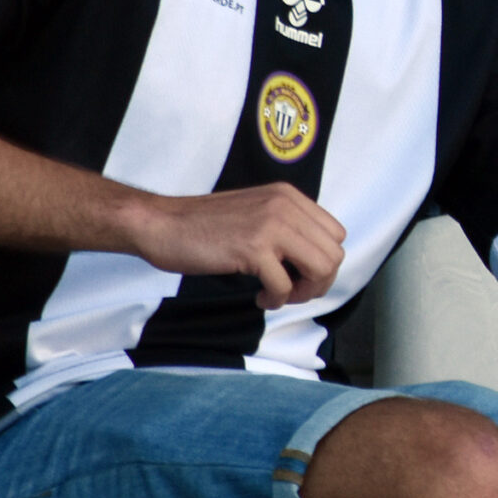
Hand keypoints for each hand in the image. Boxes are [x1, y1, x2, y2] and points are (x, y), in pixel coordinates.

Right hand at [123, 182, 345, 308]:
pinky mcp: (253, 249)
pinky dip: (275, 300)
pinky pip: (284, 286)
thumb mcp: (257, 211)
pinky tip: (258, 298)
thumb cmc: (203, 225)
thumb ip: (287, 225)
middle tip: (292, 292)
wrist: (162, 224)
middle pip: (333, 254)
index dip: (324, 261)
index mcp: (289, 196)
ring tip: (278, 296)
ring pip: (319, 269)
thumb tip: (314, 259)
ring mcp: (271, 226)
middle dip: (318, 282)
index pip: (335, 234)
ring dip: (302, 292)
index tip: (301, 274)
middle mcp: (285, 206)